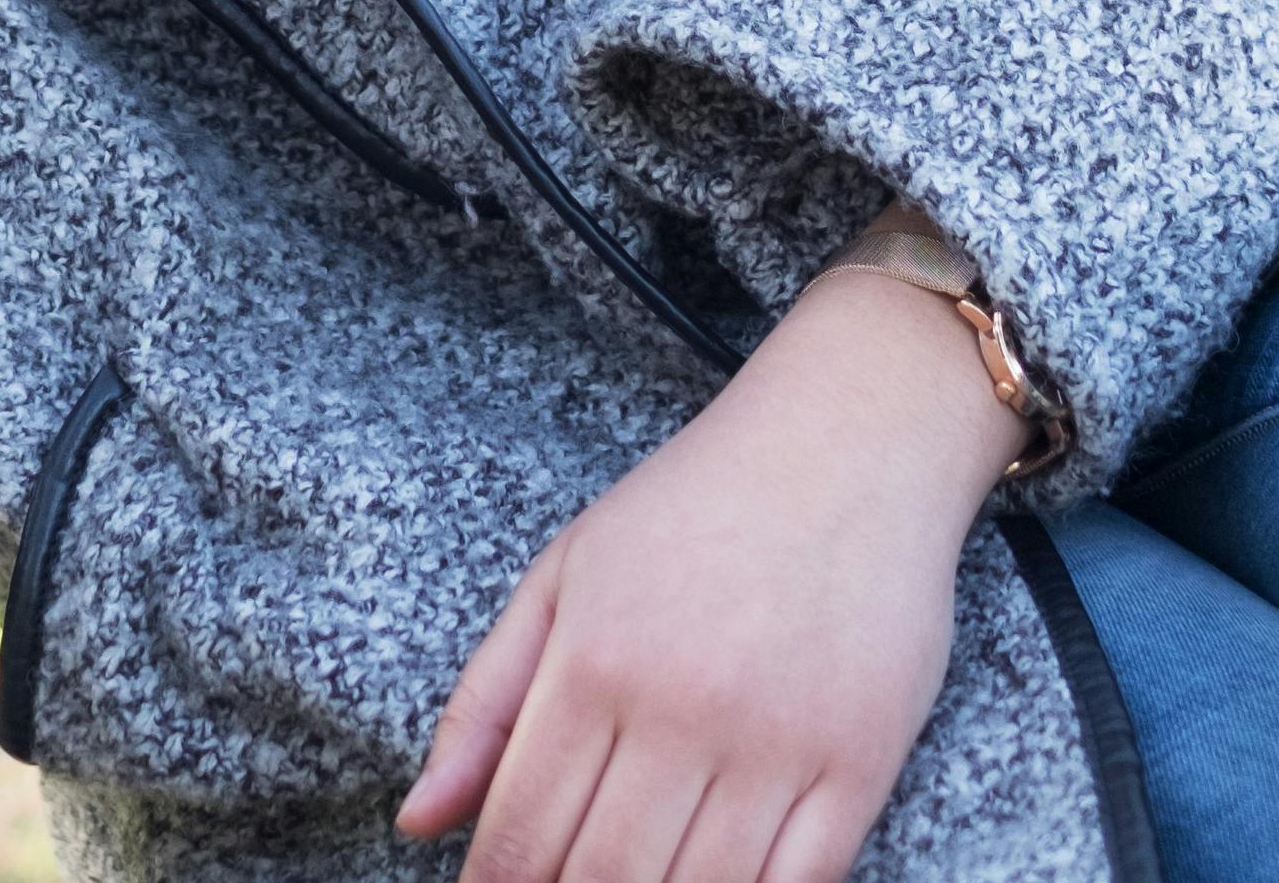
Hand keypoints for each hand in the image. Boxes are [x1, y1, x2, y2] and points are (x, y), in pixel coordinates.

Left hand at [399, 266, 1025, 882]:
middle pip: (602, 879)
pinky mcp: (860, 763)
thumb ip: (484, 702)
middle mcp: (681, 710)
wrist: (852, 440)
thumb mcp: (564, 575)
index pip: (521, 834)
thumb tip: (417, 822)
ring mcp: (776, 743)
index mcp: (594, 663)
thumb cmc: (695, 506)